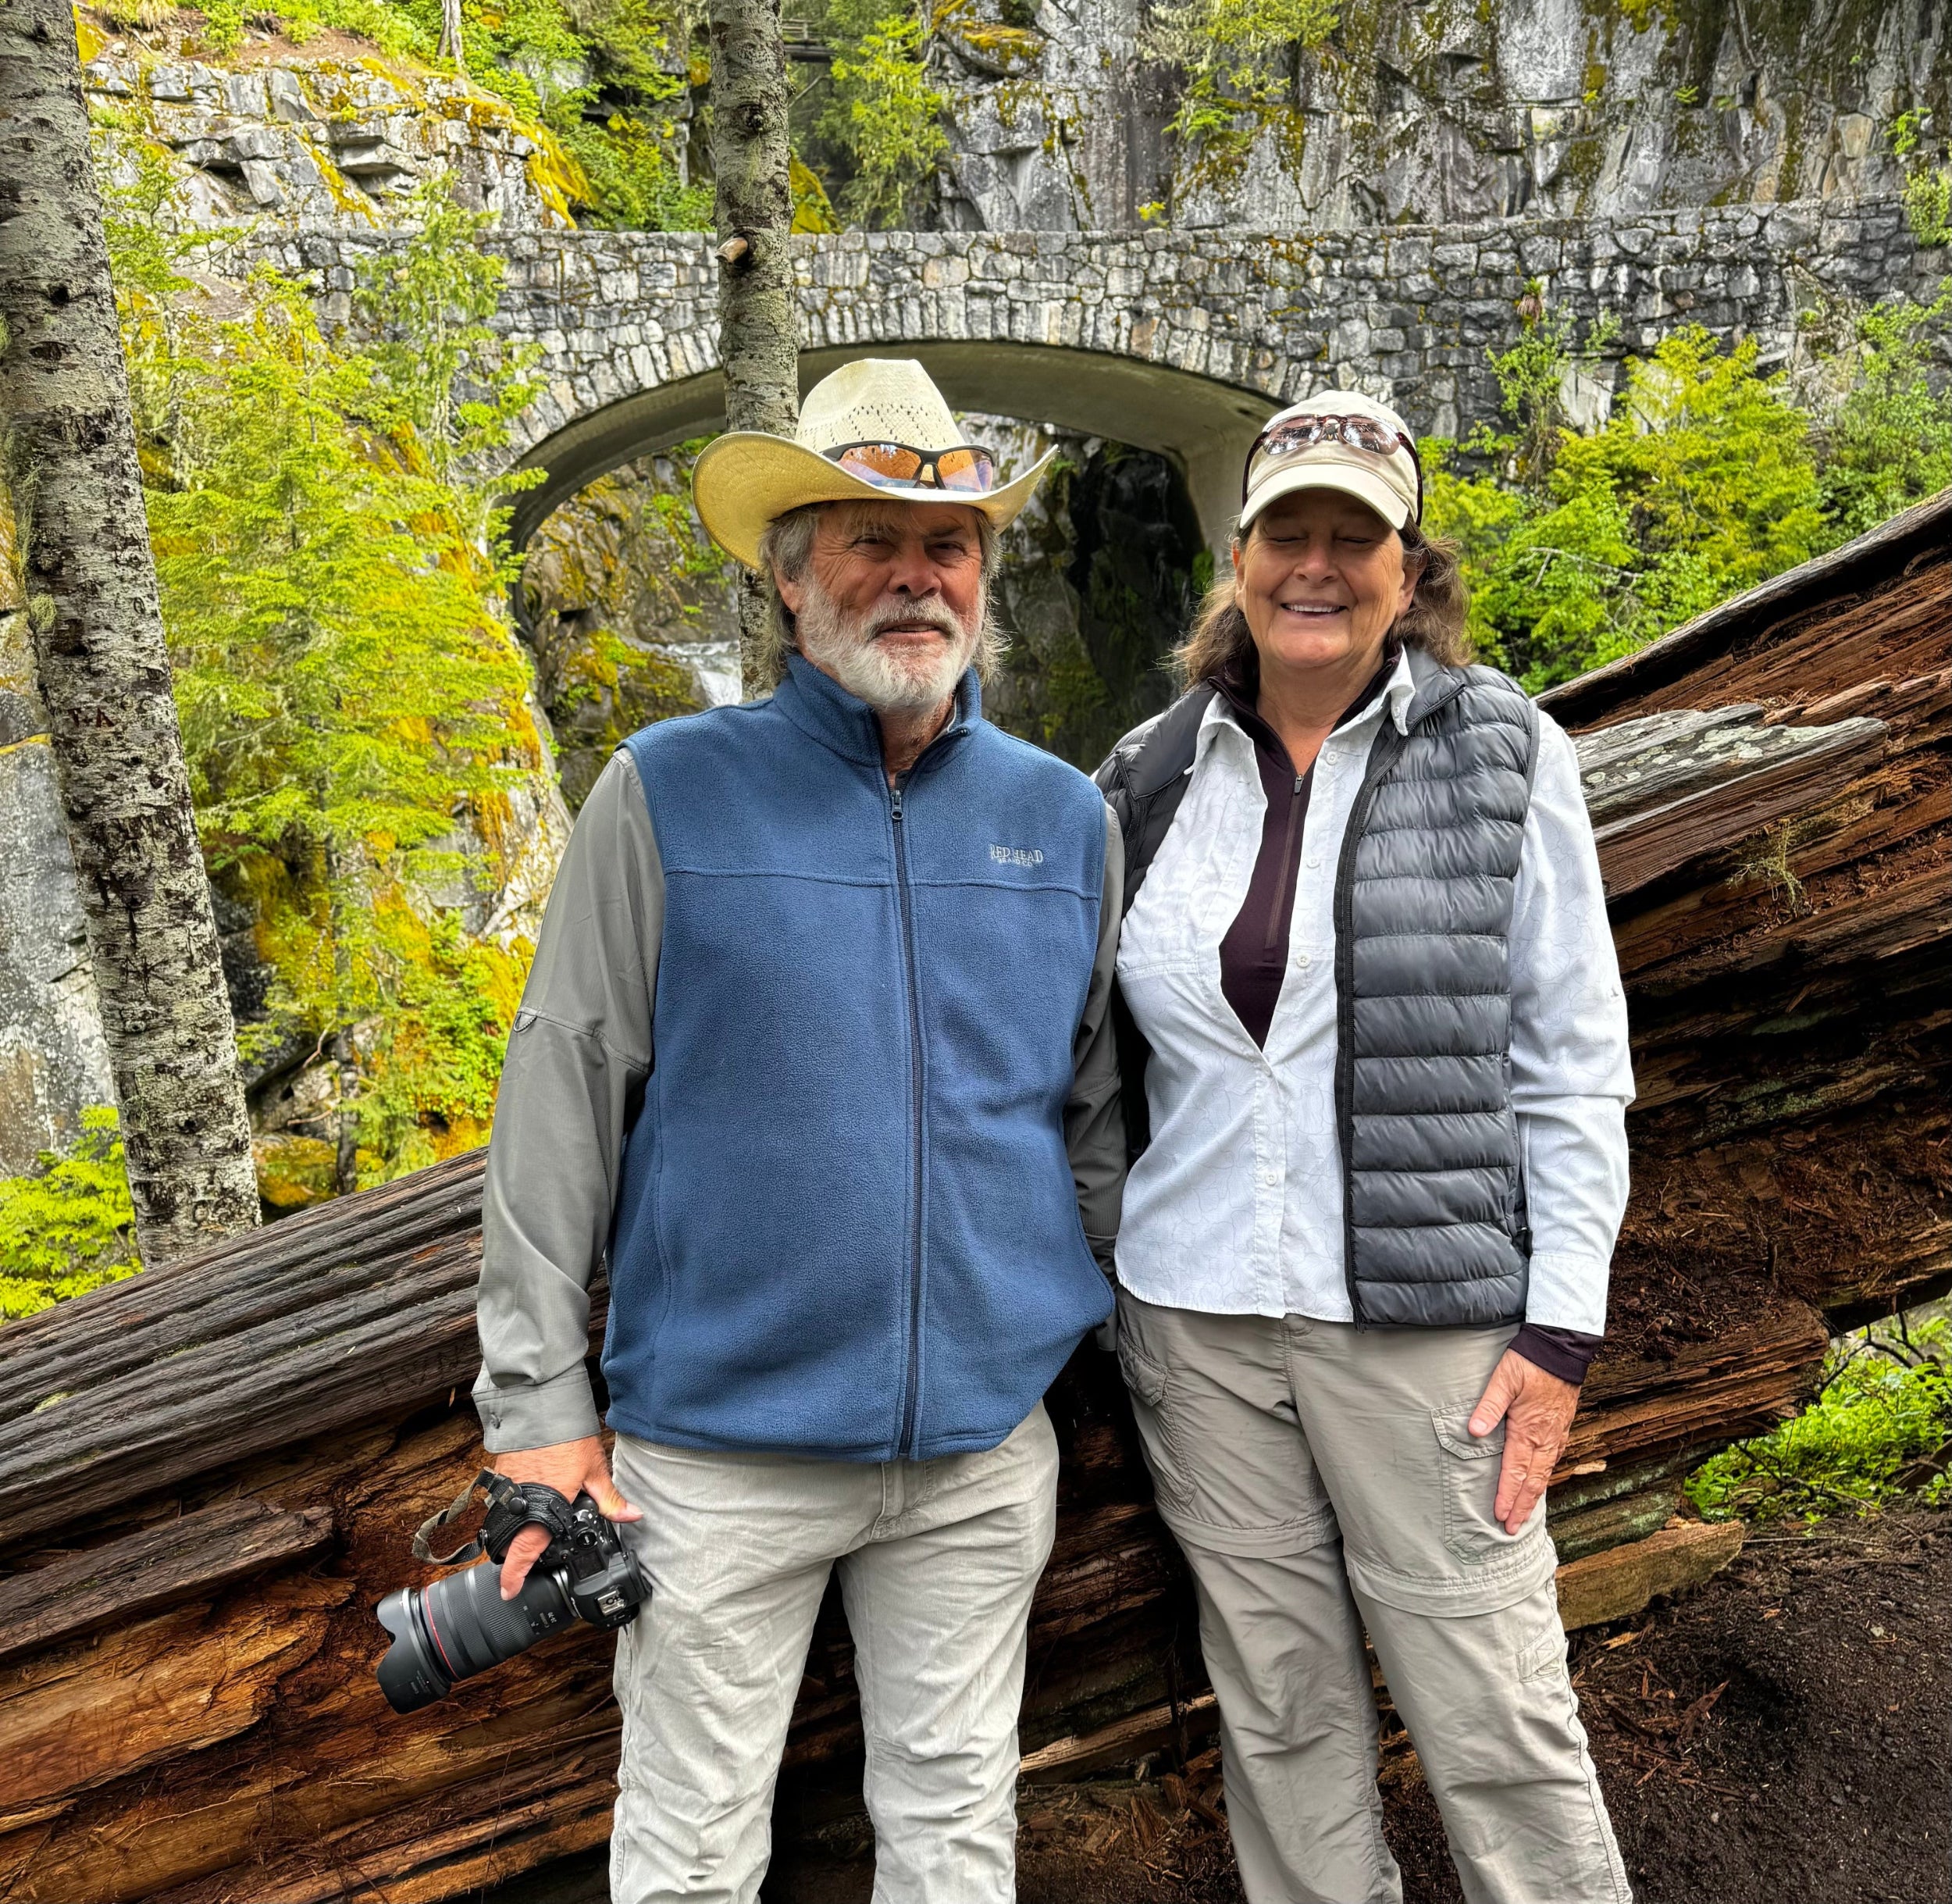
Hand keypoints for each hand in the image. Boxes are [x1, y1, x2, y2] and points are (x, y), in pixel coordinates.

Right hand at [493, 1436, 639, 1599]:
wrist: (541, 1406)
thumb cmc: (569, 1439)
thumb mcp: (595, 1470)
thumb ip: (610, 1499)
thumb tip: (633, 1515)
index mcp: (544, 1507)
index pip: (524, 1550)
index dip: (515, 1574)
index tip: (509, 1591)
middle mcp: (521, 1501)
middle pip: (509, 1540)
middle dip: (513, 1557)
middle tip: (520, 1567)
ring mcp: (507, 1488)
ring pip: (503, 1521)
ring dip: (511, 1532)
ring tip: (525, 1537)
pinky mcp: (501, 1473)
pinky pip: (503, 1500)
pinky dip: (512, 1508)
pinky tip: (526, 1504)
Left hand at [1468, 1349, 1579, 1535]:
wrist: (1561, 1349)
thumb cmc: (1529, 1362)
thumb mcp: (1503, 1379)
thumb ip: (1488, 1407)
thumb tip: (1473, 1432)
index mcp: (1529, 1430)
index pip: (1515, 1471)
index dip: (1508, 1496)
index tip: (1501, 1516)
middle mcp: (1545, 1438)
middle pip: (1533, 1481)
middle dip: (1522, 1506)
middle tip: (1512, 1528)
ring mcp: (1556, 1434)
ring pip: (1545, 1473)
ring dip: (1533, 1495)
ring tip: (1524, 1514)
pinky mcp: (1561, 1428)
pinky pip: (1553, 1460)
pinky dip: (1544, 1477)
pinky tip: (1539, 1482)